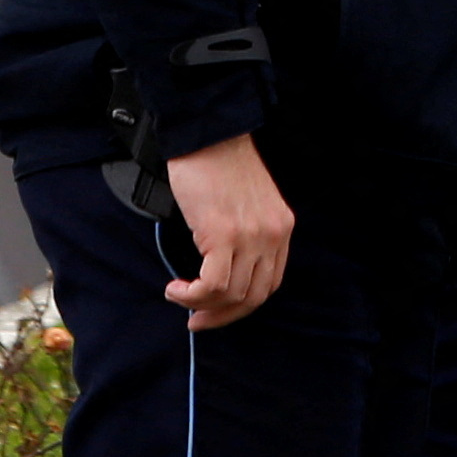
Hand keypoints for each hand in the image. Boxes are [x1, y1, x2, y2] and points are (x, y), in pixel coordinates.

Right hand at [160, 133, 294, 331]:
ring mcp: (250, 236)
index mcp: (281, 228)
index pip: (270, 284)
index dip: (242, 305)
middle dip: (222, 316)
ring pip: (230, 295)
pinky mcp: (223, 234)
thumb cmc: (220, 167)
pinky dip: (191, 295)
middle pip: (253, 296)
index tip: (216, 311)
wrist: (208, 136)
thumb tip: (224, 274)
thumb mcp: (247, 204)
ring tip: (178, 295)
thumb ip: (247, 234)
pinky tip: (175, 288)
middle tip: (195, 321)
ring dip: (200, 305)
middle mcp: (272, 234)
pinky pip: (212, 284)